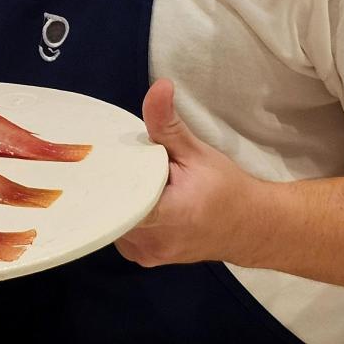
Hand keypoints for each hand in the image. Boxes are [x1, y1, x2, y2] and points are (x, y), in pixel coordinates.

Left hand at [115, 80, 264, 268]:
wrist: (250, 227)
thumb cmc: (226, 189)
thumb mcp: (197, 152)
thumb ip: (168, 124)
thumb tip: (159, 85)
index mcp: (168, 216)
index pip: (119, 201)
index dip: (104, 177)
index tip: (94, 155)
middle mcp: (152, 243)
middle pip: (111, 209)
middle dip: (108, 181)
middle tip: (101, 154)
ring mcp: (147, 255)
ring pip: (113, 222)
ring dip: (115, 197)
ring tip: (117, 171)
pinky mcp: (146, 258)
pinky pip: (121, 232)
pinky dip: (122, 211)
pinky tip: (126, 191)